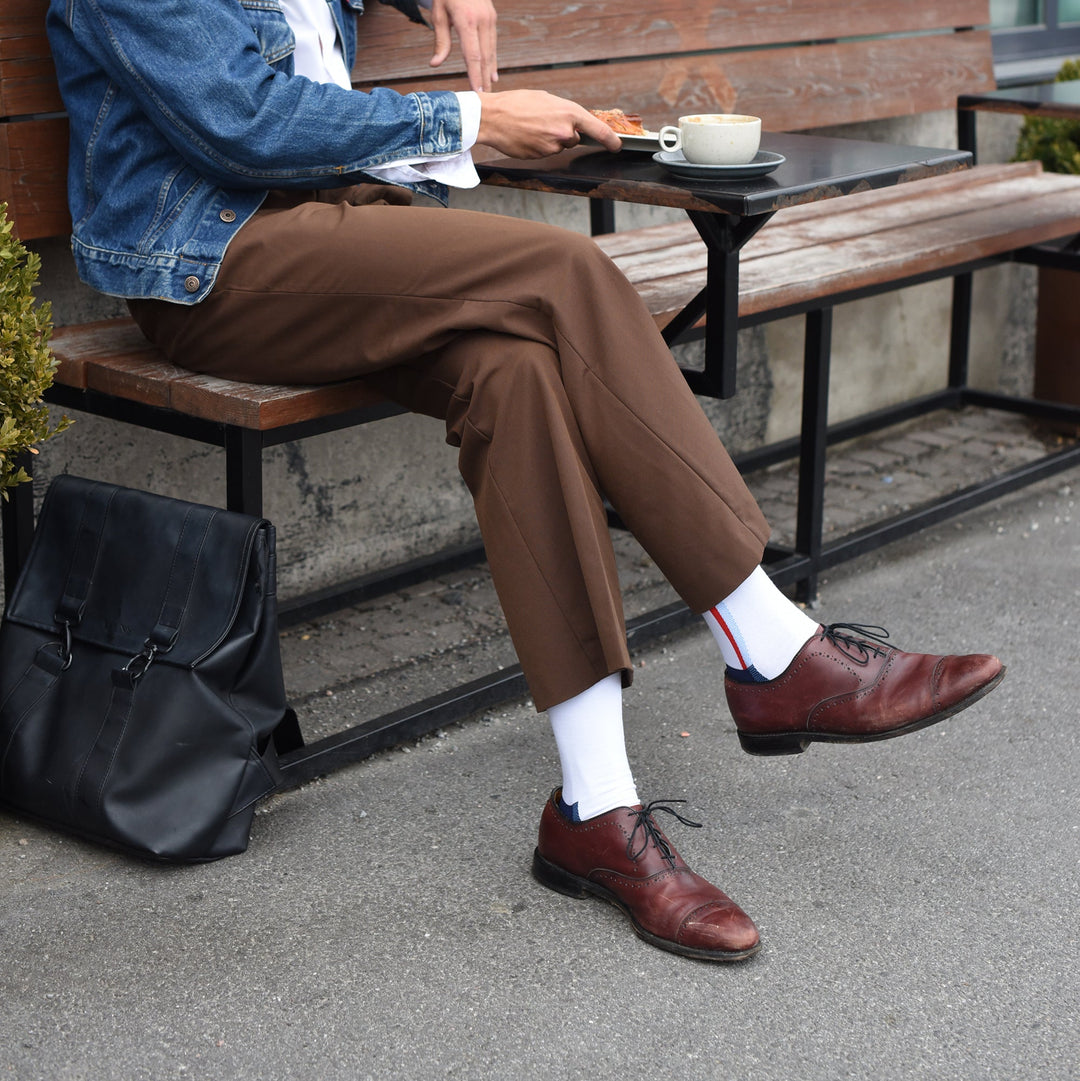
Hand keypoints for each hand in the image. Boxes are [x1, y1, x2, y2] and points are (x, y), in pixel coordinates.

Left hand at [429, 0, 498, 92]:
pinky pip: (492, 43)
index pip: (473, 55)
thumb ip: (441, 40)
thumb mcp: (439, 13)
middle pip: (485, 57)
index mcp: (467, 21)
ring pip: (491, 51)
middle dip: (485, 79)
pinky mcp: (492, 17)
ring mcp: (490, 18)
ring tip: (489, 89)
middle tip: (486, 99)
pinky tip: (492, 71)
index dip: (475, 75)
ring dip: (490, 71)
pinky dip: (492, 58)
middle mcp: (482, 20)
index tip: (478, 93)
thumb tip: (436, 64)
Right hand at [476, 90, 621, 157]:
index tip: (617, 145)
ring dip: (550, 139)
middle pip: (574, 139)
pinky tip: (527, 136)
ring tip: (532, 127)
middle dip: (564, 133)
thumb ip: (564, 112)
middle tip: (544, 122)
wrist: (493, 117)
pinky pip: (546, 152)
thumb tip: (573, 122)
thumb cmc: (517, 103)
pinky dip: (539, 146)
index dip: (610, 139)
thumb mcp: (546, 99)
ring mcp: (552, 147)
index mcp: (569, 113)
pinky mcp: (541, 157)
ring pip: (559, 146)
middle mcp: (564, 132)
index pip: (598, 129)